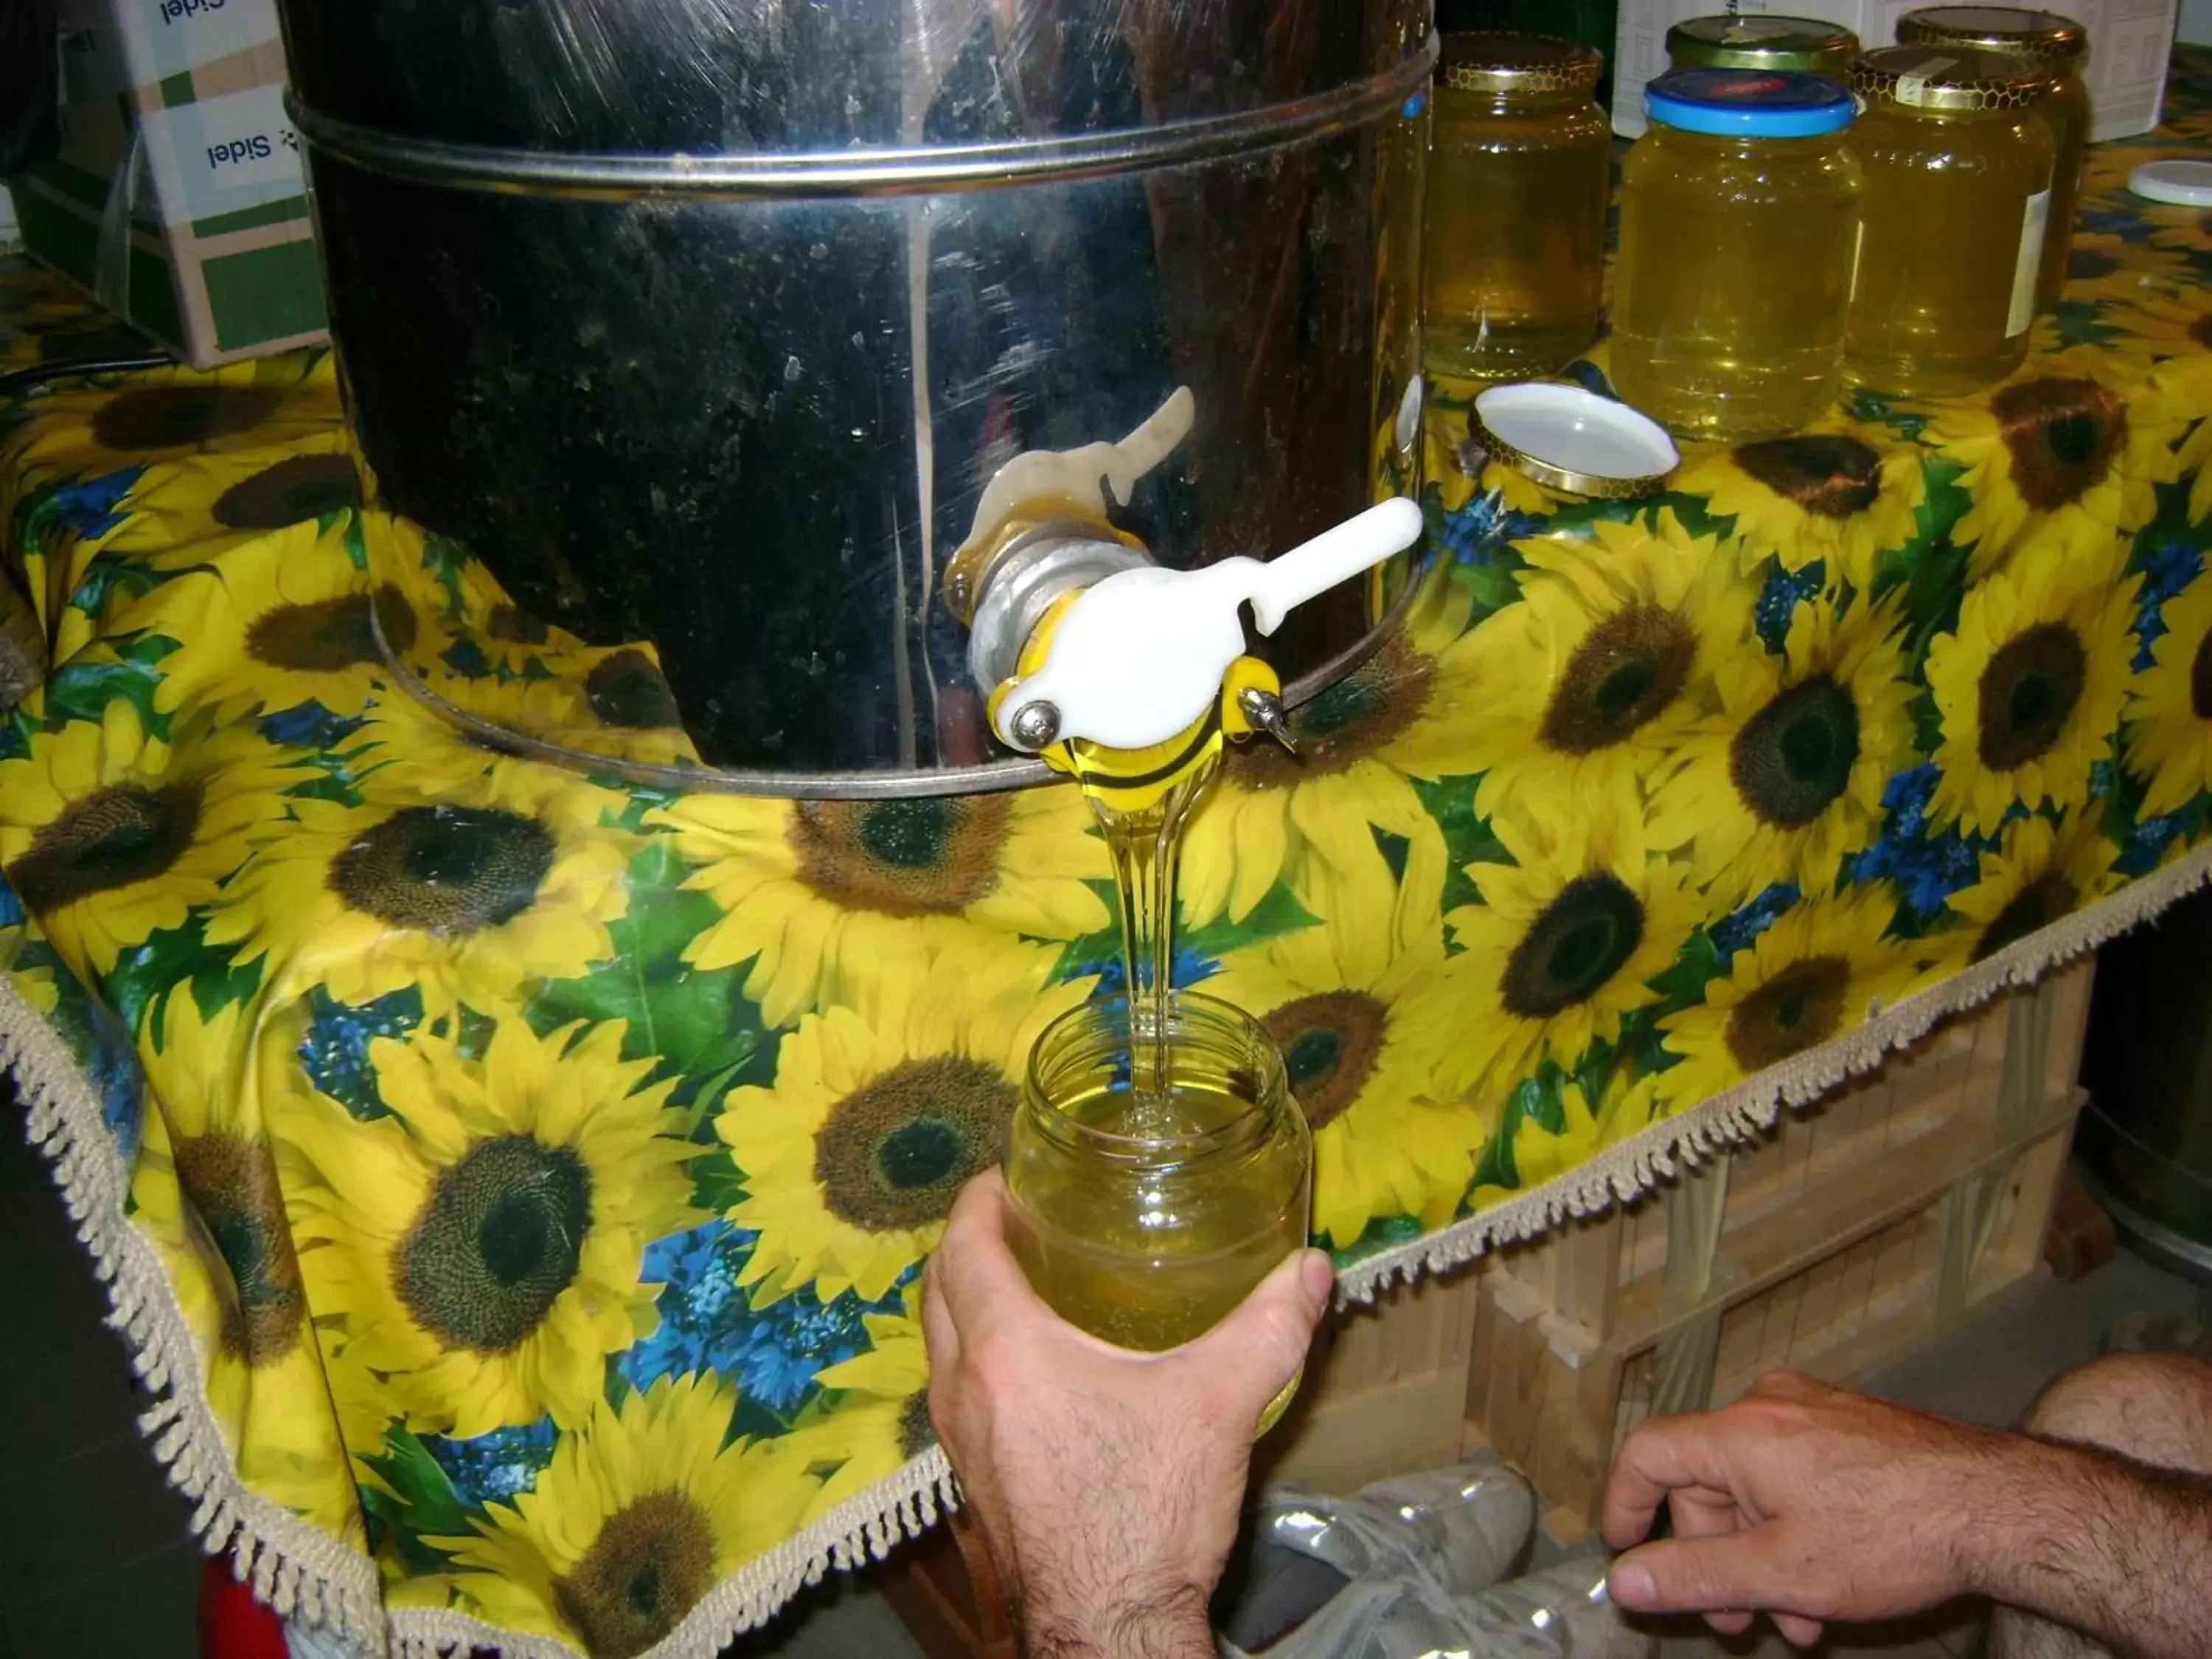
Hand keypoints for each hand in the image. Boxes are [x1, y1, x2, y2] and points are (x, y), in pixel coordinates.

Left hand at [922, 1170, 1333, 1658]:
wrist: (1111, 1627)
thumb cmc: (1149, 1513)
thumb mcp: (1219, 1406)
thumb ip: (1269, 1327)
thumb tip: (1312, 1269)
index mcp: (1007, 1353)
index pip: (964, 1248)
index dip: (979, 1198)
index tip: (1007, 1171)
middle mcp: (963, 1389)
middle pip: (937, 1288)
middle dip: (966, 1241)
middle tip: (1017, 1215)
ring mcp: (959, 1440)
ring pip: (940, 1342)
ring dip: (967, 1298)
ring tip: (1026, 1276)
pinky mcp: (972, 1478)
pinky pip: (956, 1388)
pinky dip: (977, 1351)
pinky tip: (1037, 1362)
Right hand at [1601, 1370, 2001, 1647]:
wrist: (2001, 1506)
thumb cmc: (1892, 1536)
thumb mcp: (1783, 1572)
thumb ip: (1695, 1577)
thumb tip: (1623, 1581)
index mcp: (1741, 1432)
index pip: (1649, 1453)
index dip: (1624, 1504)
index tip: (1625, 1554)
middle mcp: (1771, 1406)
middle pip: (1708, 1481)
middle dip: (1718, 1558)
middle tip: (1738, 1622)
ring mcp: (1816, 1410)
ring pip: (1757, 1487)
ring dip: (1764, 1555)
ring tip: (1801, 1618)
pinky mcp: (1853, 1423)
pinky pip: (1797, 1474)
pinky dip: (1797, 1527)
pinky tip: (1830, 1581)